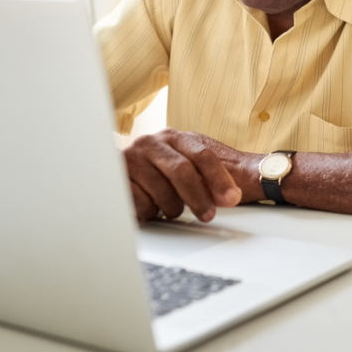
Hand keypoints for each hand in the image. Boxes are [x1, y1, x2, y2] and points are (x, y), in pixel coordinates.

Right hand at [123, 128, 254, 222]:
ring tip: (172, 208)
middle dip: (198, 197)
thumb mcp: (188, 165)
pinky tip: (152, 208)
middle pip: (182, 170)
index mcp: (175, 136)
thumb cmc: (163, 169)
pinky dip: (151, 212)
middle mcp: (152, 143)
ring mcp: (132, 158)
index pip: (202, 155)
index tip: (232, 198)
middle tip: (208, 215)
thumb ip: (210, 176)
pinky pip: (140, 203)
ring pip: (161, 191)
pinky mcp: (116, 178)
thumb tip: (235, 194)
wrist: (126, 167)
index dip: (219, 178)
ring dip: (172, 207)